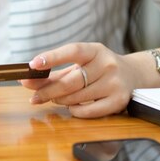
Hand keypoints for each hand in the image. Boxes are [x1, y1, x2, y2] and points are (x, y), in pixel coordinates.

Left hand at [20, 42, 153, 118]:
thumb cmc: (97, 69)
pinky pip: (89, 111)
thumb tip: (26, 81)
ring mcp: (115, 83)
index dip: (52, 57)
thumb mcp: (79, 65)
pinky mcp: (119, 101)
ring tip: (56, 99)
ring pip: (78, 97)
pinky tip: (72, 107)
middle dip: (48, 90)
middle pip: (71, 80)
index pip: (72, 51)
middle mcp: (107, 64)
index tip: (33, 64)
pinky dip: (75, 111)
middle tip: (35, 97)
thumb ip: (52, 73)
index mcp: (95, 50)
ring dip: (61, 101)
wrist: (133, 75)